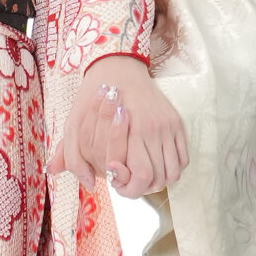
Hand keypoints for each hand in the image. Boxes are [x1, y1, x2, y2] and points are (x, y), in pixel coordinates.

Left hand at [47, 55, 189, 196]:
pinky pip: (183, 158)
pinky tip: (158, 165)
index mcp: (130, 132)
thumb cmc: (94, 98)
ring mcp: (167, 127)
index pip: (142, 176)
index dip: (130, 189)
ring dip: (159, 181)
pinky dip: (173, 168)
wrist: (118, 67)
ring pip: (174, 172)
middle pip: (158, 178)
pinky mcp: (177, 123)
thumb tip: (88, 184)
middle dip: (143, 188)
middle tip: (129, 182)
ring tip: (144, 176)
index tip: (118, 181)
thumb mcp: (74, 126)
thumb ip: (73, 156)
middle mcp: (153, 130)